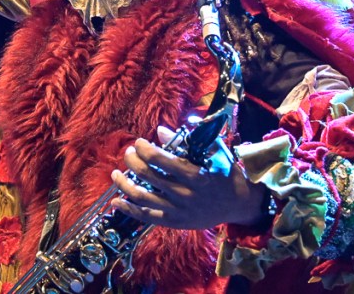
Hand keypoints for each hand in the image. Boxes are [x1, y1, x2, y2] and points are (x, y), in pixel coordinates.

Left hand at [110, 126, 265, 229]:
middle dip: (133, 162)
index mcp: (195, 175)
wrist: (237, 203)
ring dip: (124, 184)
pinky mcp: (174, 222)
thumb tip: (160, 131)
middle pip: (148, 176)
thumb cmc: (224, 172)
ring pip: (142, 197)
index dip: (145, 149)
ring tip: (115, 173)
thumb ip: (186, 141)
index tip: (139, 142)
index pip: (162, 160)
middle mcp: (185, 194)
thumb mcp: (212, 151)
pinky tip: (117, 200)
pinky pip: (146, 216)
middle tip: (129, 153)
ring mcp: (178, 210)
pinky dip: (129, 209)